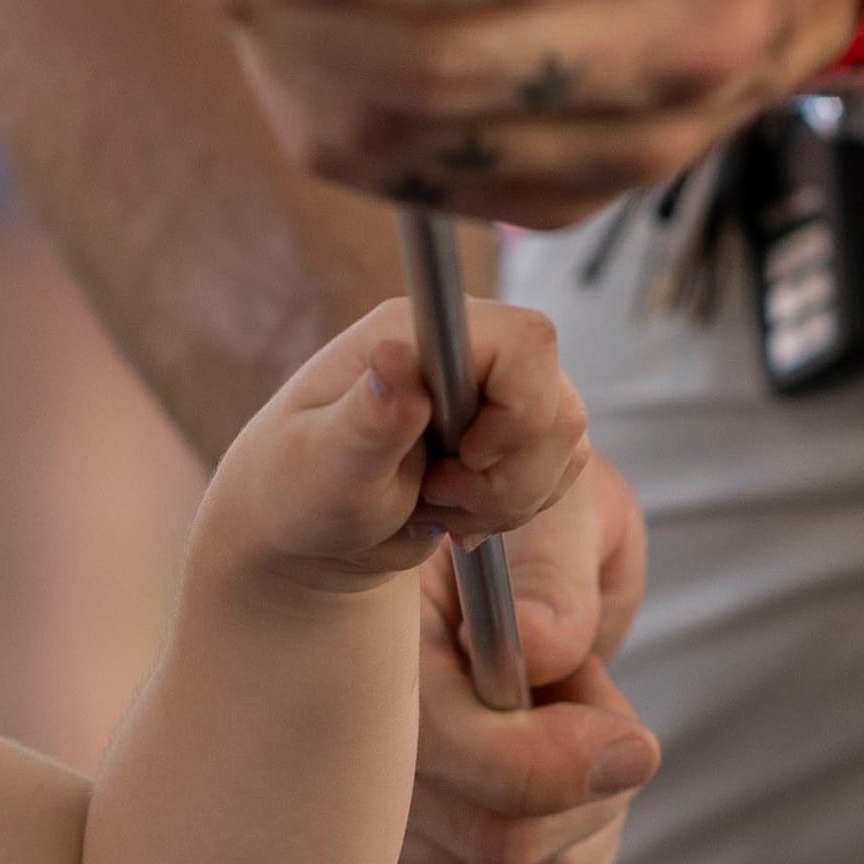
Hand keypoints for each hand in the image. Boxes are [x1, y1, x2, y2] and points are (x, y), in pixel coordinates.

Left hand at [200, 289, 586, 606]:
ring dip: (507, 498)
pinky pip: (558, 472)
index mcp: (418, 334)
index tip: (463, 458)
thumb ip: (368, 417)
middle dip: (508, 476)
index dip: (517, 411)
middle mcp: (466, 352)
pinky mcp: (513, 434)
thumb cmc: (298, 488)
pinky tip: (456, 512)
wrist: (309, 529)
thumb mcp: (324, 463)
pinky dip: (515, 508)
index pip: (527, 341)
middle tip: (434, 495)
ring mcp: (496, 393)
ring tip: (434, 506)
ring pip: (565, 444)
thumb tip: (395, 357)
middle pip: (558, 404)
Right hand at [391, 433, 653, 863]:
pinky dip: (574, 850)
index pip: (456, 758)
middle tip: (579, 693)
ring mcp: (365, 843)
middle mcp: (335, 764)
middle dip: (586, 776)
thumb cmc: (527, 529)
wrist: (492, 574)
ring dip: (585, 810)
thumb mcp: (553, 510)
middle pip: (501, 841)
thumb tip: (545, 648)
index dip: (556, 763)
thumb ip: (551, 569)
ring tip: (554, 725)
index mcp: (362, 657)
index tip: (633, 736)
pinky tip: (546, 787)